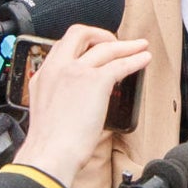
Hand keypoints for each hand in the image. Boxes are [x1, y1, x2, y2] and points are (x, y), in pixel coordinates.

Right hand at [8, 25, 151, 185]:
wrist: (51, 153)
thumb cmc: (48, 143)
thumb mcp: (44, 110)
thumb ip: (57, 96)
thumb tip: (74, 98)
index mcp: (43, 74)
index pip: (62, 46)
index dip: (82, 45)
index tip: (93, 50)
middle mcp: (58, 67)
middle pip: (81, 34)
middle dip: (101, 34)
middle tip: (115, 43)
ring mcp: (76, 71)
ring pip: (106, 47)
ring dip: (127, 45)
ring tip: (140, 46)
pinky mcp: (95, 81)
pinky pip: (120, 64)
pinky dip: (135, 59)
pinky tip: (143, 60)